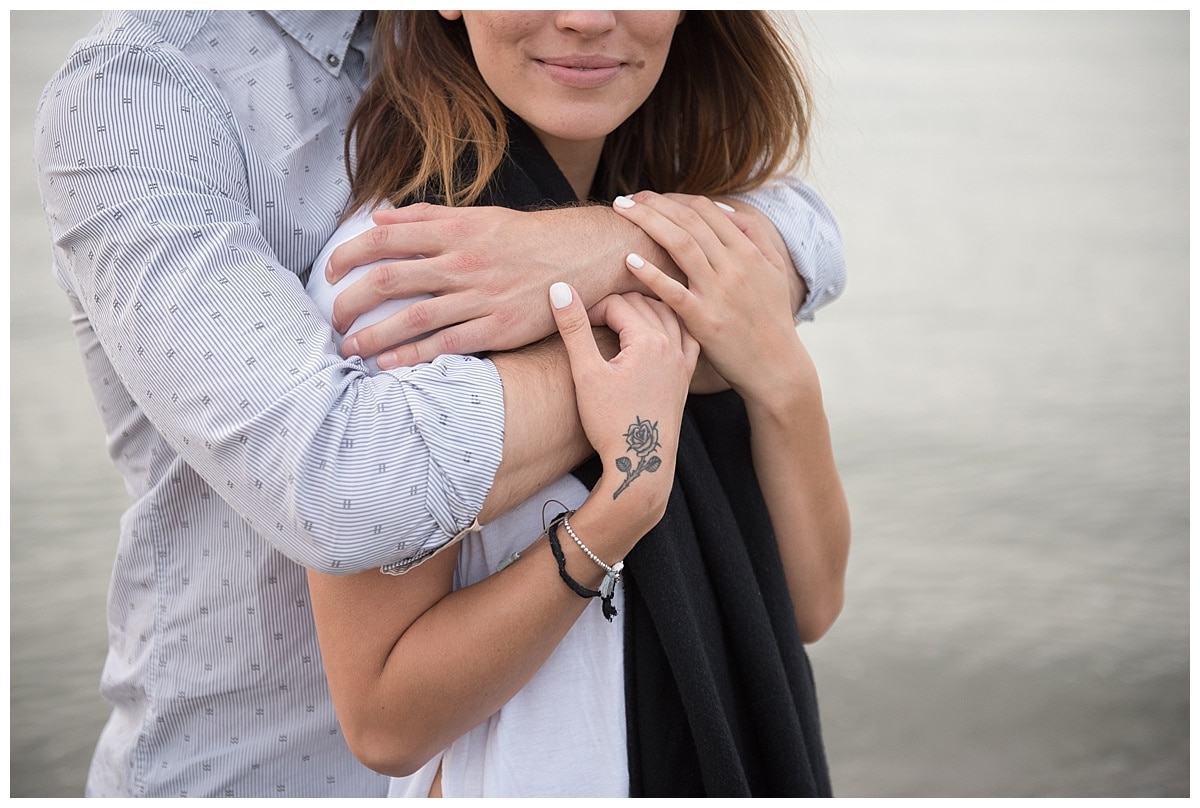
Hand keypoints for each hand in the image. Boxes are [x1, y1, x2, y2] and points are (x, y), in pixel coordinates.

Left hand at [325, 203, 649, 369]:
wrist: (588, 255)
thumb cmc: (531, 237)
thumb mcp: (480, 216)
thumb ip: (428, 217)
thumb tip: (380, 217)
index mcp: (455, 230)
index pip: (385, 239)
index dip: (348, 254)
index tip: (330, 271)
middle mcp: (463, 262)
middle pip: (389, 279)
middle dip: (351, 301)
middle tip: (333, 318)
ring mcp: (481, 297)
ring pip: (413, 318)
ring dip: (373, 336)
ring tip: (349, 349)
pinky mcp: (500, 328)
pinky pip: (447, 345)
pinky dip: (413, 356)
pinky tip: (388, 365)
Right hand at [548, 283, 697, 512]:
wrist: (641, 463)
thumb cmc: (611, 421)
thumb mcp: (586, 372)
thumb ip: (574, 327)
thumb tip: (560, 288)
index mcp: (649, 340)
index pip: (617, 303)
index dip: (592, 309)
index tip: (577, 325)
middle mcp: (672, 345)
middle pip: (642, 304)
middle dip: (615, 306)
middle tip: (592, 320)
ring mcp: (682, 361)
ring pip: (667, 315)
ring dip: (644, 308)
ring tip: (621, 316)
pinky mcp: (685, 377)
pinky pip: (686, 337)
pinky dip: (673, 324)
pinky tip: (660, 327)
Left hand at [612, 191, 803, 400]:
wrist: (776, 367)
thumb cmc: (772, 320)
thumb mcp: (775, 272)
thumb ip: (756, 238)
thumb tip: (728, 212)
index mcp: (748, 252)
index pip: (706, 211)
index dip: (675, 199)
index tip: (651, 199)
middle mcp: (734, 266)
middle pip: (688, 222)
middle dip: (653, 204)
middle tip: (626, 198)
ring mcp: (718, 292)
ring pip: (680, 245)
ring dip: (647, 223)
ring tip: (621, 213)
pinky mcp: (704, 320)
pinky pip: (673, 291)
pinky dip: (651, 273)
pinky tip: (629, 260)